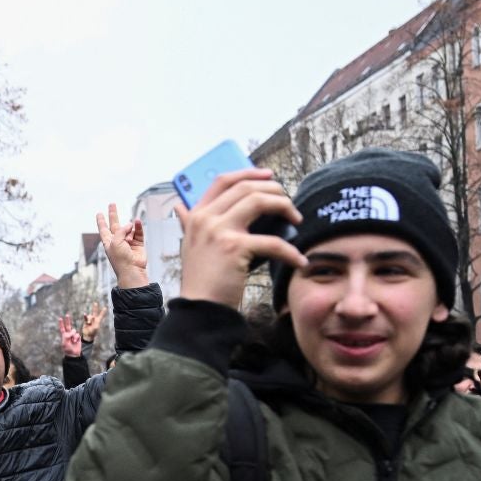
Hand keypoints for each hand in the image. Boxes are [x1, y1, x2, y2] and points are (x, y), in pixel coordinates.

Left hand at [58, 314, 83, 357]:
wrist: (74, 353)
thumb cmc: (67, 349)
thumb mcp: (64, 343)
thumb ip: (66, 336)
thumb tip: (71, 331)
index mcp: (63, 335)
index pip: (62, 328)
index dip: (61, 323)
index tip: (60, 318)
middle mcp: (68, 334)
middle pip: (68, 326)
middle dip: (68, 320)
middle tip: (67, 315)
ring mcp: (73, 335)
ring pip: (74, 331)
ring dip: (73, 335)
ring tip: (72, 341)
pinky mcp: (77, 337)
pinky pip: (77, 334)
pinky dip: (76, 338)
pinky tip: (75, 341)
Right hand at [81, 304, 105, 344]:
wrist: (88, 335)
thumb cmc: (93, 332)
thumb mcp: (95, 327)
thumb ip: (94, 321)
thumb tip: (91, 317)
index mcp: (98, 321)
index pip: (101, 315)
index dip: (103, 312)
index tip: (105, 308)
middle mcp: (94, 319)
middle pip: (95, 312)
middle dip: (95, 308)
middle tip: (95, 303)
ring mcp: (90, 320)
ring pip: (89, 316)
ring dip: (89, 319)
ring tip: (88, 323)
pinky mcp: (86, 321)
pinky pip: (85, 317)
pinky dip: (85, 316)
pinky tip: (84, 314)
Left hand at [96, 204, 149, 288]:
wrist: (132, 270)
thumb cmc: (120, 258)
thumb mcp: (115, 242)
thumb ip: (121, 230)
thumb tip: (131, 224)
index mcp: (109, 242)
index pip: (103, 229)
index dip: (101, 221)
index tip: (99, 213)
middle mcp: (118, 241)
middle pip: (115, 225)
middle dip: (113, 215)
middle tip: (112, 204)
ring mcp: (128, 242)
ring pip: (129, 229)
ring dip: (130, 226)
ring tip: (130, 229)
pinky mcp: (138, 244)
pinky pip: (138, 232)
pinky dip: (138, 227)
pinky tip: (137, 222)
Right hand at [172, 170, 305, 308]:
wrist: (198, 308)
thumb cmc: (200, 280)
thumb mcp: (190, 245)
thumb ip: (189, 224)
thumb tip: (180, 207)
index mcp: (196, 215)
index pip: (223, 181)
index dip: (248, 172)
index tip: (269, 176)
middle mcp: (205, 218)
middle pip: (245, 187)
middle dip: (274, 189)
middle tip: (289, 201)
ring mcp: (218, 231)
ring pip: (259, 201)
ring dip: (284, 207)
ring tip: (296, 220)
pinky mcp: (234, 248)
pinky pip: (272, 242)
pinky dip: (290, 251)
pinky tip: (299, 260)